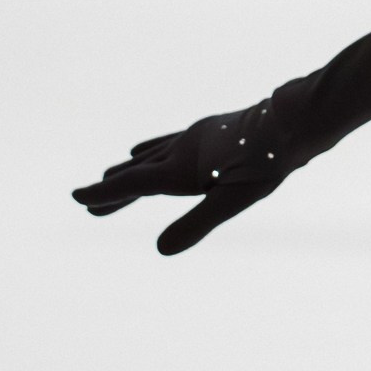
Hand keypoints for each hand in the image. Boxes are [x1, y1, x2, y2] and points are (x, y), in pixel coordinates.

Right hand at [72, 93, 296, 254]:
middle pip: (138, 172)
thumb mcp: (234, 199)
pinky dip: (149, 149)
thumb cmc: (267, 162)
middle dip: (113, 190)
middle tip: (88, 208)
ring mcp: (194, 136)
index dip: (105, 194)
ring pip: (151, 156)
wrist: (293, 120)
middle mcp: (182, 149)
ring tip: (109, 177)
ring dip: (129, 171)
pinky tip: (143, 148)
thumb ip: (197, 223)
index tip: (77, 199)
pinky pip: (167, 141)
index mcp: (183, 168)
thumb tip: (161, 250)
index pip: (135, 184)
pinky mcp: (208, 129)